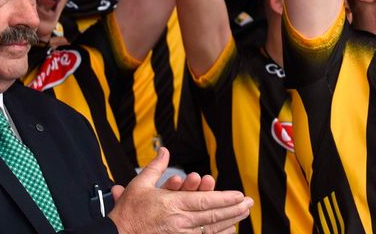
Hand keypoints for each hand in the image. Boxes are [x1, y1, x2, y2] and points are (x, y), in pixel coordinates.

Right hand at [109, 148, 250, 233]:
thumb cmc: (127, 214)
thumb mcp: (139, 186)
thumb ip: (155, 167)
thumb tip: (164, 150)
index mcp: (171, 205)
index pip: (205, 201)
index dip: (224, 198)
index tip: (239, 195)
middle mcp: (178, 222)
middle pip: (212, 216)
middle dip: (233, 210)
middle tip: (249, 204)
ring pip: (209, 229)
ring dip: (229, 222)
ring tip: (242, 215)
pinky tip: (226, 230)